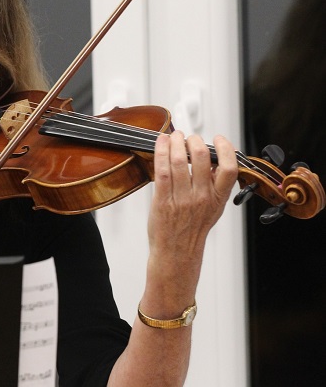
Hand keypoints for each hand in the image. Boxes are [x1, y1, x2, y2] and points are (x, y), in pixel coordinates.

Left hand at [144, 131, 238, 300]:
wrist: (176, 253)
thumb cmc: (193, 229)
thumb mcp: (214, 207)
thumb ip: (216, 184)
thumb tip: (218, 157)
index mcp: (218, 198)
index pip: (229, 168)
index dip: (226, 149)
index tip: (218, 139)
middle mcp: (202, 197)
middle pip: (202, 158)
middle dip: (194, 141)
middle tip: (189, 138)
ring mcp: (182, 199)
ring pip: (180, 161)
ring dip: (175, 142)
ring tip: (174, 136)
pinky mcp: (163, 200)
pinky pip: (162, 170)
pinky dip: (160, 152)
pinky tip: (161, 143)